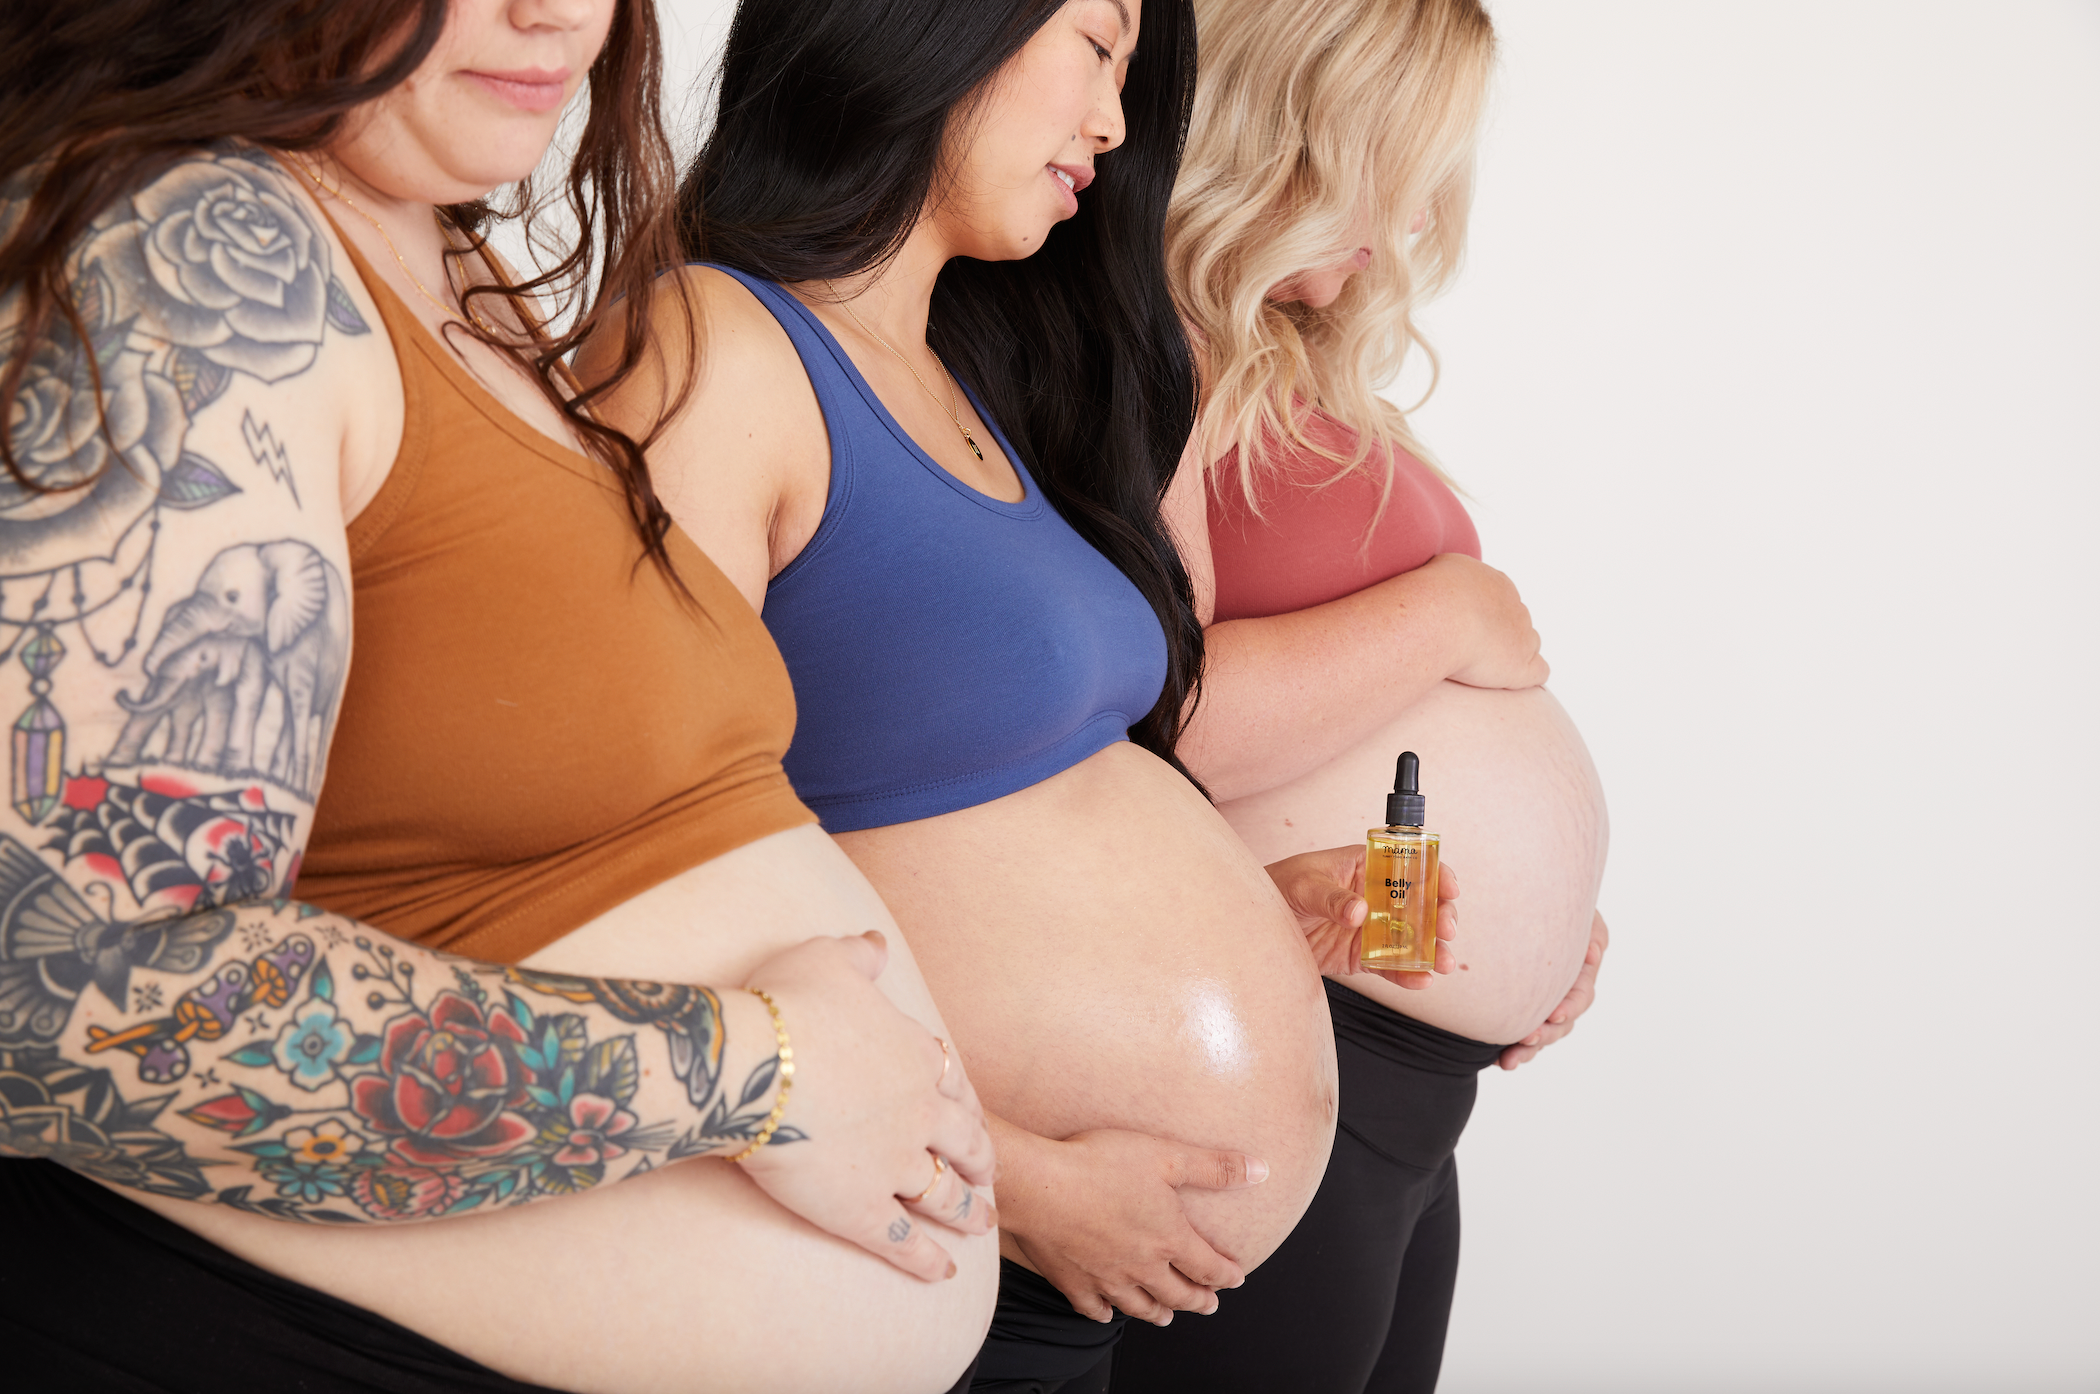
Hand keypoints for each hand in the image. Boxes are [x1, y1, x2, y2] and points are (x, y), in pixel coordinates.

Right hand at [736, 931, 997, 1281]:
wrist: (759, 1063)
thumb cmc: (789, 1005)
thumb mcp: (828, 959)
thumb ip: (859, 955)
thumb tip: (877, 941)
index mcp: (915, 1056)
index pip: (953, 1081)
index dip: (964, 1101)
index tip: (972, 1114)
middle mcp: (919, 1113)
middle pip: (964, 1142)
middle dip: (981, 1161)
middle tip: (992, 1177)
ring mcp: (895, 1165)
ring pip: (944, 1194)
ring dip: (966, 1212)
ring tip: (981, 1226)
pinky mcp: (863, 1210)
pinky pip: (903, 1240)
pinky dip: (924, 1260)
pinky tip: (942, 1273)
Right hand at [997, 1123, 1266, 1325]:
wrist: (1039, 1187)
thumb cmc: (1100, 1166)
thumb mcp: (1166, 1156)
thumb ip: (1214, 1167)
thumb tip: (1260, 1171)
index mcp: (1169, 1238)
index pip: (1208, 1266)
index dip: (1226, 1274)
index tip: (1235, 1278)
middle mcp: (1142, 1266)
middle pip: (1178, 1294)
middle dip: (1198, 1300)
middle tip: (1208, 1304)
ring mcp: (1106, 1278)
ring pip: (1140, 1306)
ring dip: (1158, 1312)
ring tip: (1166, 1316)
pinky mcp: (1072, 1282)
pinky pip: (1094, 1307)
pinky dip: (1106, 1313)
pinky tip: (1108, 1312)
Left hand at [1267, 846, 1457, 987]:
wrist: (1254, 925)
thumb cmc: (1277, 887)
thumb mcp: (1303, 885)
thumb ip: (1331, 897)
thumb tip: (1359, 911)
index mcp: (1365, 865)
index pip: (1408, 865)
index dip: (1435, 874)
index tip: (1449, 888)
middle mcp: (1374, 896)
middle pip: (1419, 904)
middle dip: (1440, 917)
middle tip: (1446, 930)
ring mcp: (1370, 928)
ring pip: (1411, 938)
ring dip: (1431, 950)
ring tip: (1443, 963)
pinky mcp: (1360, 956)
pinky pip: (1390, 965)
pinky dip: (1407, 974)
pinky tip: (1422, 980)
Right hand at [1424, 553, 1548, 689]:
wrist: (1440, 618)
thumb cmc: (1432, 595)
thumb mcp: (1441, 569)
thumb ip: (1453, 577)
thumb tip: (1448, 583)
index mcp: (1498, 585)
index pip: (1499, 601)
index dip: (1482, 617)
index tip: (1461, 628)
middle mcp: (1516, 609)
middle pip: (1515, 622)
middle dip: (1496, 636)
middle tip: (1466, 649)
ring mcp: (1523, 637)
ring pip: (1529, 645)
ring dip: (1511, 655)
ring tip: (1482, 668)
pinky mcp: (1522, 666)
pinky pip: (1539, 671)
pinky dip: (1526, 677)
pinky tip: (1505, 681)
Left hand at [1499, 909, 1607, 1069]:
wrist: (1523, 901)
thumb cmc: (1555, 901)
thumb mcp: (1580, 912)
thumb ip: (1590, 931)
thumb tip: (1592, 954)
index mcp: (1579, 973)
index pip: (1580, 996)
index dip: (1569, 1008)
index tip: (1555, 1015)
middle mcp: (1562, 993)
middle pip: (1560, 1024)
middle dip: (1545, 1035)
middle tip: (1527, 1039)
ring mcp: (1540, 1004)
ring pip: (1539, 1034)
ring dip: (1527, 1049)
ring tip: (1509, 1060)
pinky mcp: (1517, 1007)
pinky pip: (1515, 1033)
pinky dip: (1508, 1047)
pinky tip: (1496, 1059)